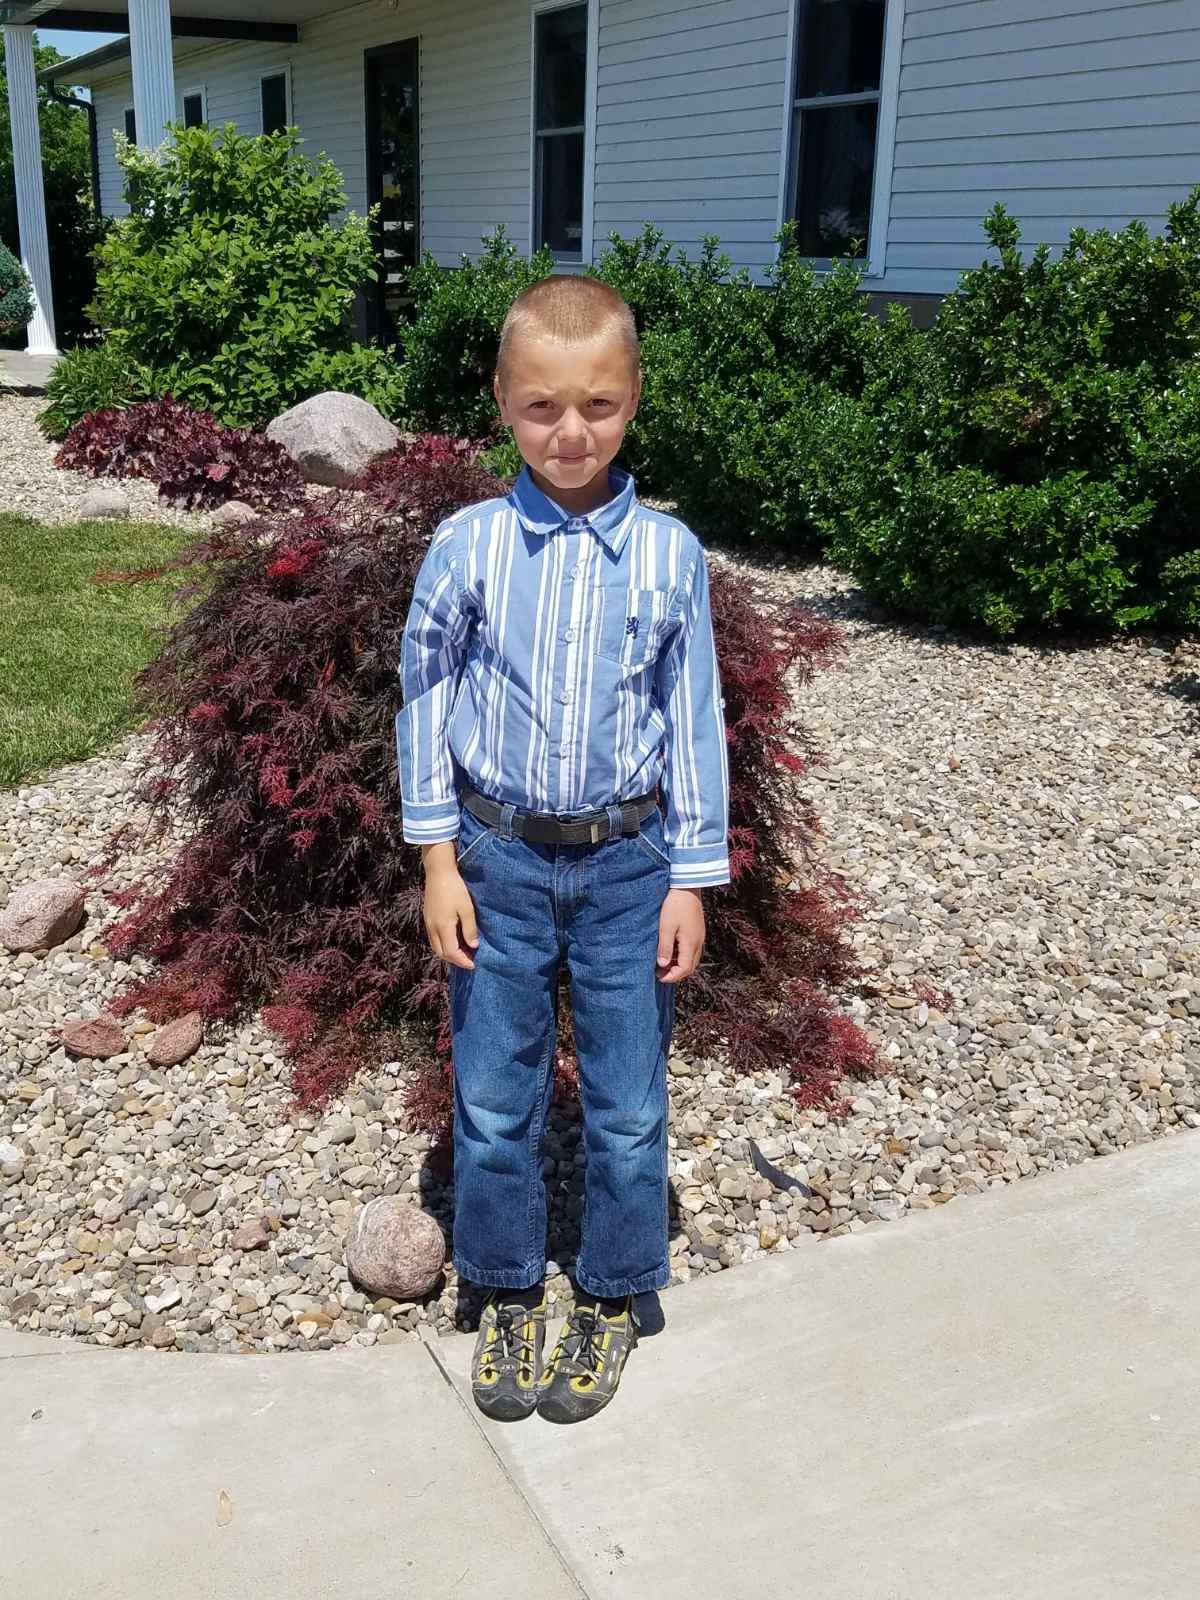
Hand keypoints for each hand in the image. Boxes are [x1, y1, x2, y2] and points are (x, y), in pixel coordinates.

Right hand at [422, 845, 478, 969]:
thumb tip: (473, 946)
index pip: (451, 953)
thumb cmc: (455, 889)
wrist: (438, 872)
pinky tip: (452, 941)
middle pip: (441, 953)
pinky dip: (443, 945)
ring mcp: (428, 923)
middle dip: (455, 960)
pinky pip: (433, 938)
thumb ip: (470, 929)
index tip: (473, 965)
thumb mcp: (467, 909)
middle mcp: (432, 928)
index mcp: (443, 927)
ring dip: (448, 954)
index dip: (462, 961)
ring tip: (462, 953)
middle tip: (469, 961)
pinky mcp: (427, 918)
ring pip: (435, 947)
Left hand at [656, 887, 704, 982]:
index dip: (672, 977)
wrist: (687, 887)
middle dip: (676, 974)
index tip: (659, 977)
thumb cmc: (675, 905)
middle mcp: (698, 943)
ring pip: (692, 959)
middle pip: (690, 967)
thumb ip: (665, 947)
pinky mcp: (698, 931)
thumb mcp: (666, 926)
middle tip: (660, 973)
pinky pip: (692, 950)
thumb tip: (662, 965)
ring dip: (679, 965)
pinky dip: (682, 956)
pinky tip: (671, 951)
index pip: (684, 969)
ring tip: (664, 963)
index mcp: (691, 943)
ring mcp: (700, 937)